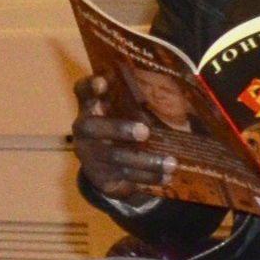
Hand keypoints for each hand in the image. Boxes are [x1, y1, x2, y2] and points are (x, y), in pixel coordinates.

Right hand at [72, 74, 174, 202]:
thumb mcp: (121, 113)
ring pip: (114, 157)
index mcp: (90, 106)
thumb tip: (177, 92)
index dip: (89, 86)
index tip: (103, 82)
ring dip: (145, 160)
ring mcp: (89, 153)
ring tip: (171, 163)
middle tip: (145, 132)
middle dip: (119, 129)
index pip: (82, 91)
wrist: (103, 168)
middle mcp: (84, 129)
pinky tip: (167, 176)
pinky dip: (148, 177)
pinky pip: (124, 176)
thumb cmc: (118, 129)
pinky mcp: (100, 175)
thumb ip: (134, 102)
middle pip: (93, 127)